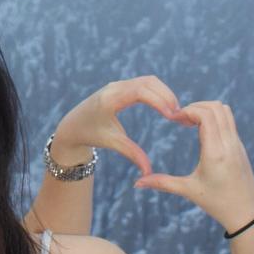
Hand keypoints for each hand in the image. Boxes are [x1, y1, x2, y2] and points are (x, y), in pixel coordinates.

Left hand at [51, 76, 185, 180]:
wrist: (73, 125)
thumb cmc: (91, 134)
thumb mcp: (112, 143)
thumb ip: (132, 154)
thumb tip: (149, 173)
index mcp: (110, 99)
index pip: (140, 92)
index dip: (159, 100)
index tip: (172, 115)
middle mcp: (114, 87)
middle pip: (148, 82)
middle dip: (166, 96)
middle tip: (179, 115)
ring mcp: (118, 84)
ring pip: (148, 81)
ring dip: (163, 93)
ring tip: (175, 112)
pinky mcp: (121, 86)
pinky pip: (144, 84)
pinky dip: (157, 92)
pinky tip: (165, 107)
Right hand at [132, 98, 253, 230]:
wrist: (246, 214)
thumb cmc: (217, 203)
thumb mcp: (189, 191)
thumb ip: (162, 183)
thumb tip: (137, 183)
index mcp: (215, 152)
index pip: (206, 115)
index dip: (188, 110)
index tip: (174, 119)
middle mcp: (229, 144)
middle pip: (216, 107)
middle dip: (195, 107)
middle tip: (181, 119)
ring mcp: (237, 144)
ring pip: (225, 111)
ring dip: (206, 110)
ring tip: (190, 123)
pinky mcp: (240, 146)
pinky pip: (229, 121)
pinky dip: (214, 118)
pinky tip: (201, 132)